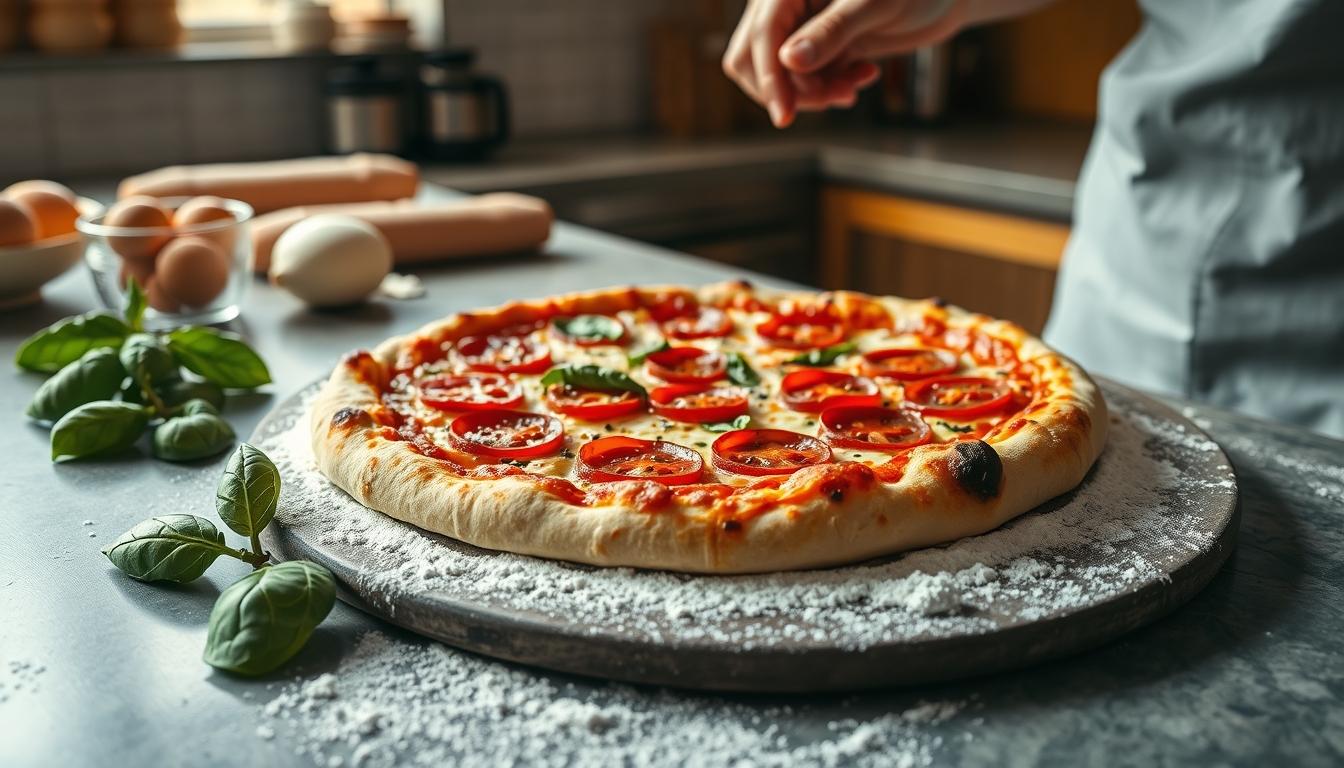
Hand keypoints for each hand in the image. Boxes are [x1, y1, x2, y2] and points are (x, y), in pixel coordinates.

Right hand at [722, 0, 970, 126]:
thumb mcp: (875, 4)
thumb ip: (833, 30)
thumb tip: (788, 61)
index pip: (763, 34)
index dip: (770, 78)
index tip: (785, 115)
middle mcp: (787, 2)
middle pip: (753, 58)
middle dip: (790, 88)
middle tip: (835, 96)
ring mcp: (800, 24)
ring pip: (778, 74)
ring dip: (812, 91)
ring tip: (854, 85)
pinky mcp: (817, 44)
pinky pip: (802, 79)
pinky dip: (826, 88)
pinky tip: (861, 76)